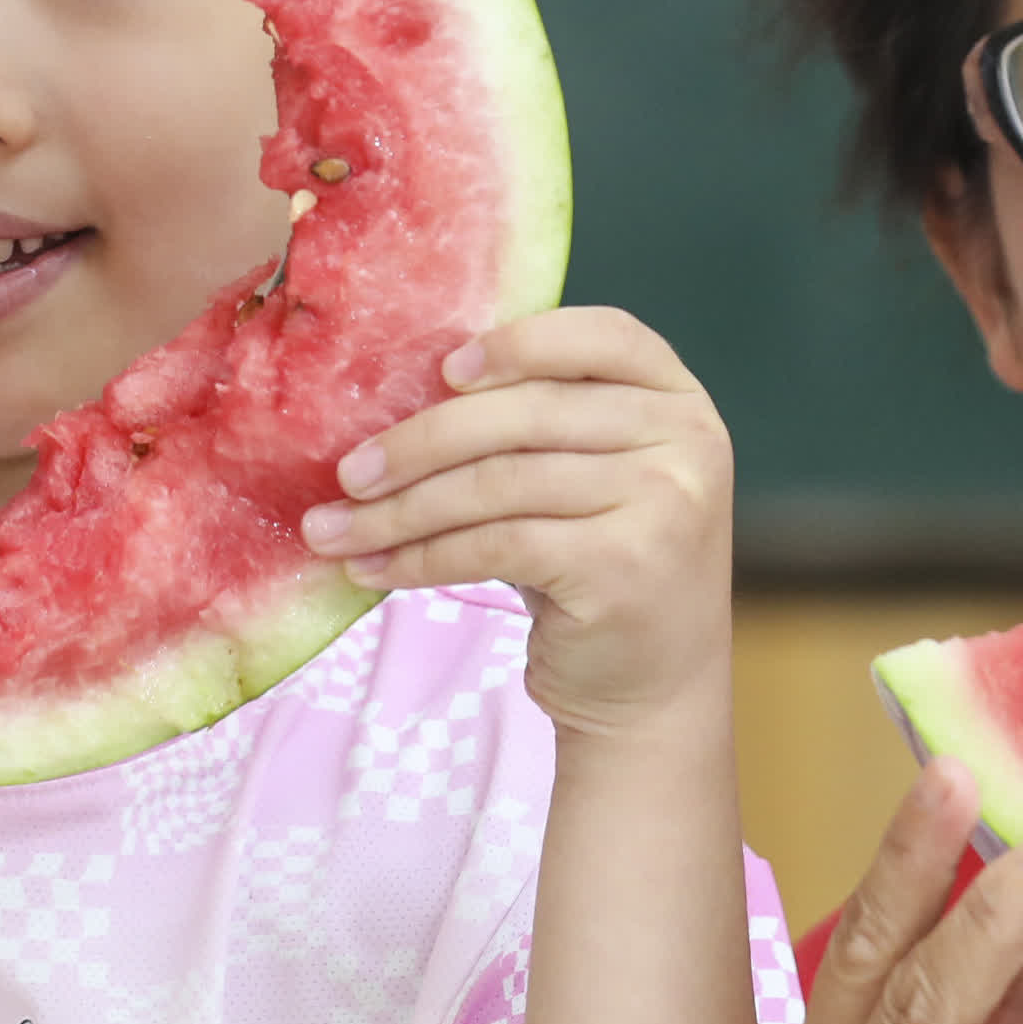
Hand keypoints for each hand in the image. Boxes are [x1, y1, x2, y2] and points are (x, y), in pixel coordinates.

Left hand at [300, 306, 732, 741]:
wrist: (656, 688)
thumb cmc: (601, 565)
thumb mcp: (592, 478)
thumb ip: (540, 425)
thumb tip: (396, 390)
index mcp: (680, 400)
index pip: (605, 336)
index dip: (521, 342)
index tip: (442, 369)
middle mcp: (687, 442)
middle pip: (528, 414)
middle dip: (421, 442)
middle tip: (348, 472)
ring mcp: (664, 505)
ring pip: (499, 483)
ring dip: (402, 510)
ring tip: (335, 529)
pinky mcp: (622, 569)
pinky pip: (495, 545)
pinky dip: (423, 557)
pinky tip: (376, 569)